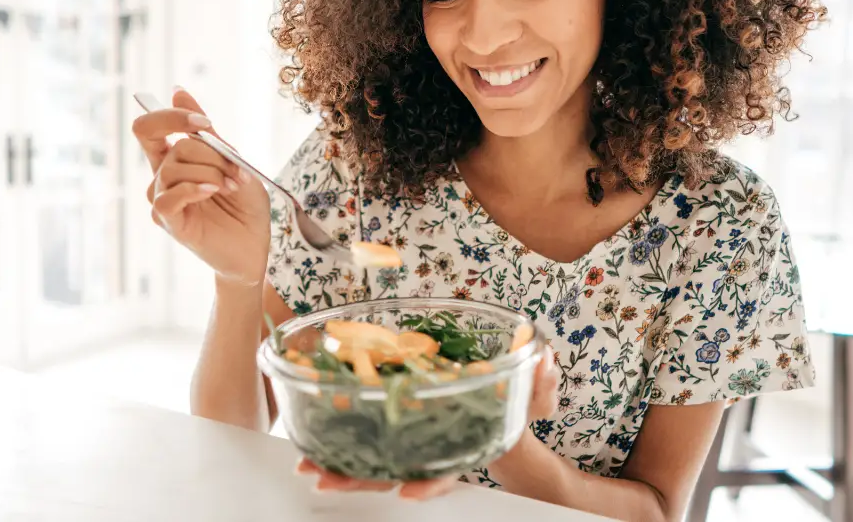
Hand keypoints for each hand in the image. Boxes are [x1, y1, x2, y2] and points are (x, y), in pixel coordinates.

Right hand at [132, 88, 270, 285]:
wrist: (256, 246)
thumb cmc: (245, 205)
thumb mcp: (232, 161)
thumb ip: (206, 132)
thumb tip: (177, 91)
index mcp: (173, 159)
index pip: (148, 127)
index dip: (172, 117)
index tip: (205, 124)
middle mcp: (162, 178)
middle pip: (172, 146)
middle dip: (212, 153)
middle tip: (237, 170)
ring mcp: (162, 200)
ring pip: (174, 168)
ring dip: (211, 172)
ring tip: (232, 187)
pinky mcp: (169, 222)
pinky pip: (167, 198)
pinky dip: (193, 189)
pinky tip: (212, 191)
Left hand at [295, 344, 558, 499]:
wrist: (496, 403)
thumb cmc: (511, 400)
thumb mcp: (533, 392)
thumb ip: (540, 382)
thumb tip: (544, 360)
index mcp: (463, 444)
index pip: (447, 470)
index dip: (430, 482)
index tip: (410, 492)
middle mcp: (433, 447)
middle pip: (395, 471)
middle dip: (360, 480)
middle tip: (325, 480)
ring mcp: (411, 437)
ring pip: (373, 459)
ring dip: (339, 465)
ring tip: (307, 466)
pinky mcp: (394, 419)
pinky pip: (364, 432)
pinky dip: (339, 435)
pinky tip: (312, 435)